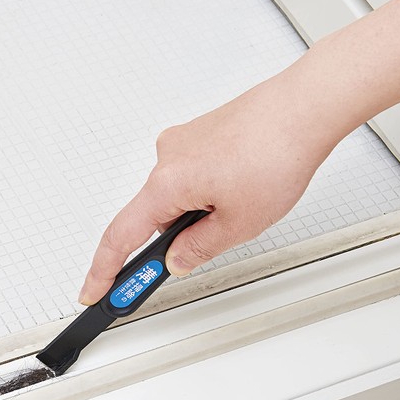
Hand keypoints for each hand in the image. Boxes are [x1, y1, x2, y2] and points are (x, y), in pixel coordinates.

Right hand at [78, 69, 339, 304]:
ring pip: (177, 196)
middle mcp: (166, 158)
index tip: (94, 291)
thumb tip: (176, 260)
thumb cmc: (276, 153)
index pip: (121, 237)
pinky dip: (208, 192)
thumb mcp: (238, 224)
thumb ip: (198, 249)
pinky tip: (241, 188)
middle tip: (189, 261)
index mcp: (167, 182)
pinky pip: (192, 175)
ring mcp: (183, 143)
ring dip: (199, 214)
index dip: (104, 271)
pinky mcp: (200, 135)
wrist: (304, 108)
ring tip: (244, 207)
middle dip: (174, 241)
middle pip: (153, 217)